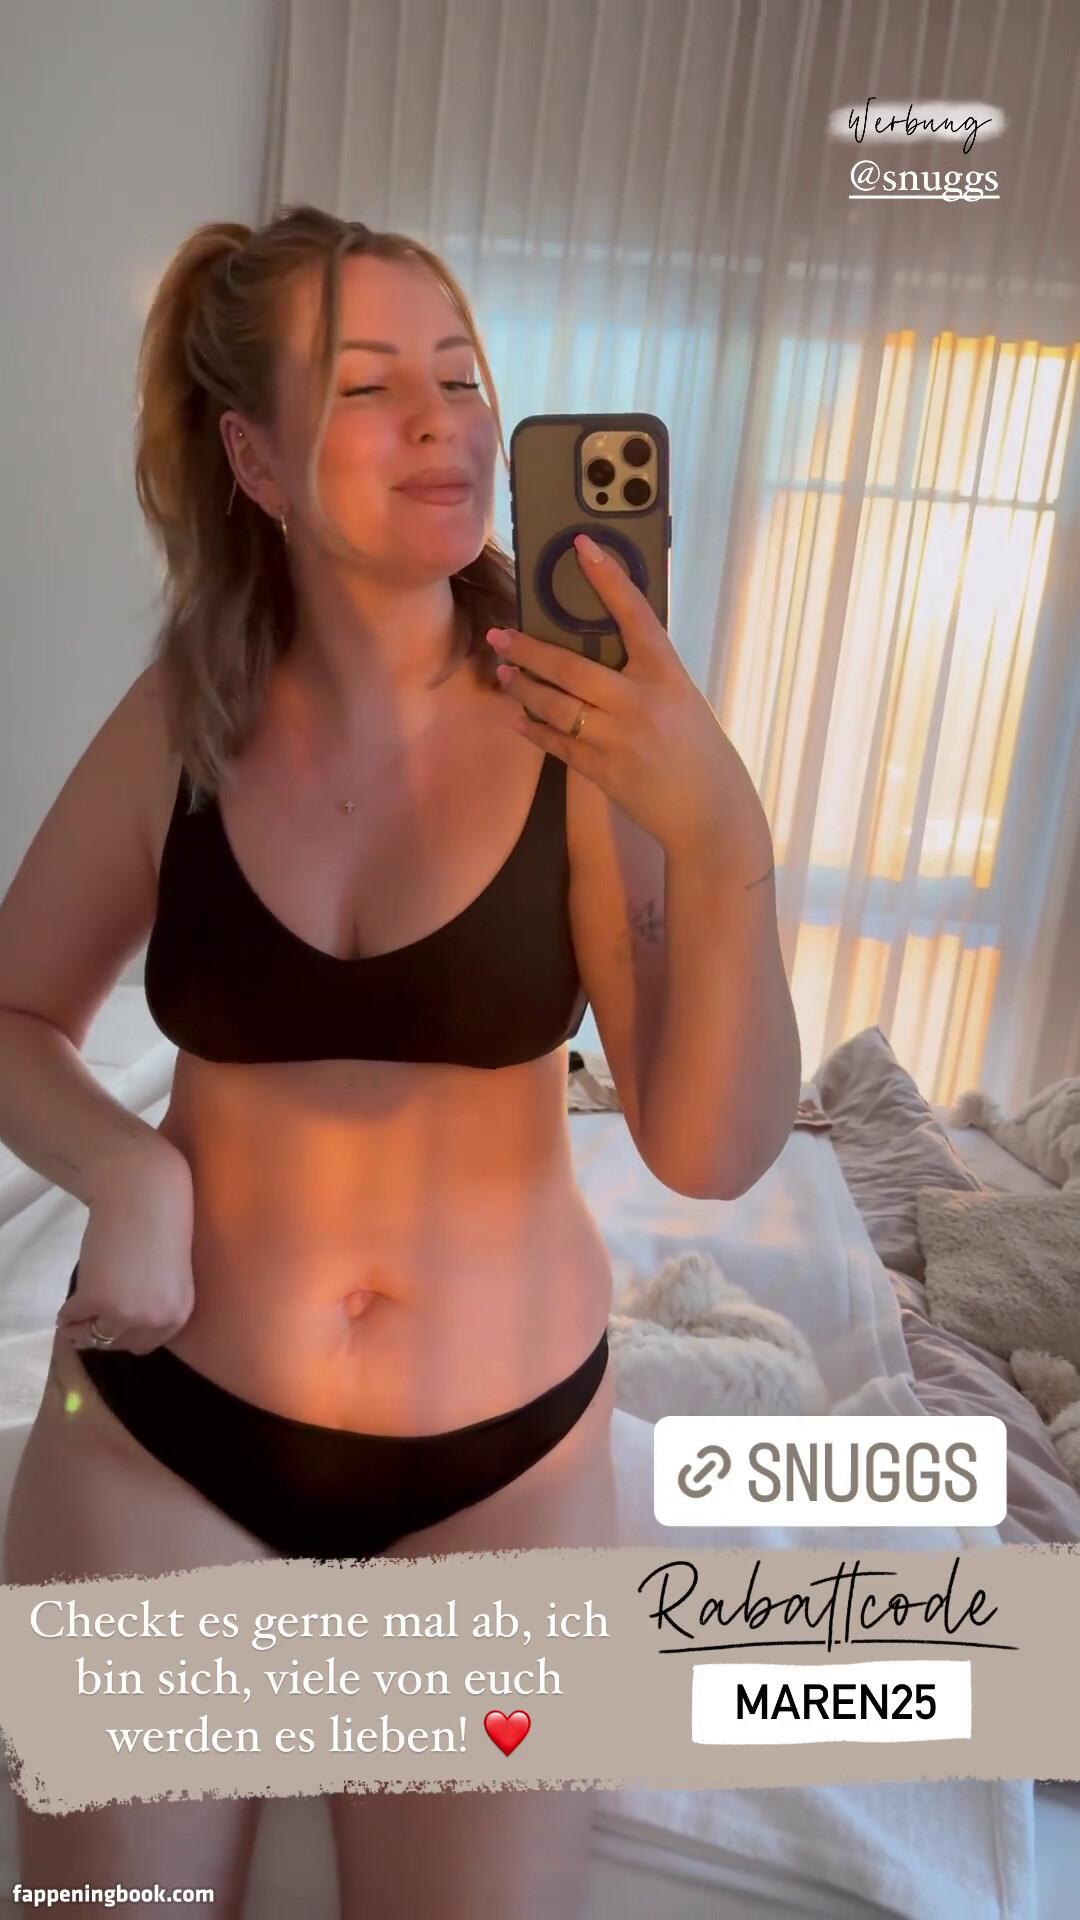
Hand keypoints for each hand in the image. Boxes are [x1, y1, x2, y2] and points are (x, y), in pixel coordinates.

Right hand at [57, 1143, 196, 1356]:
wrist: (142, 1192)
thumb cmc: (158, 1224)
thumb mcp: (168, 1275)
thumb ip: (153, 1304)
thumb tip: (121, 1329)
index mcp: (179, 1314)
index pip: (146, 1344)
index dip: (125, 1334)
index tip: (109, 1324)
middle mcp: (156, 1320)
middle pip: (119, 1344)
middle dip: (103, 1333)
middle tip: (89, 1317)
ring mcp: (126, 1313)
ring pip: (94, 1336)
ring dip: (82, 1327)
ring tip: (78, 1309)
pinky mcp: (96, 1299)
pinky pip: (72, 1316)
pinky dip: (67, 1311)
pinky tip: (72, 1297)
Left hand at [489, 534, 768, 865]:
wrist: (710, 814)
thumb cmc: (699, 752)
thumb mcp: (682, 701)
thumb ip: (646, 676)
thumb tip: (599, 652)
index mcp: (667, 676)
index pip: (635, 614)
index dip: (608, 577)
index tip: (582, 545)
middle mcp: (640, 703)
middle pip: (571, 667)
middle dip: (529, 649)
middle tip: (499, 634)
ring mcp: (618, 739)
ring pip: (554, 705)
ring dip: (522, 687)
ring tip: (502, 672)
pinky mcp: (601, 771)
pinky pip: (556, 743)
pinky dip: (533, 728)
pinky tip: (517, 717)